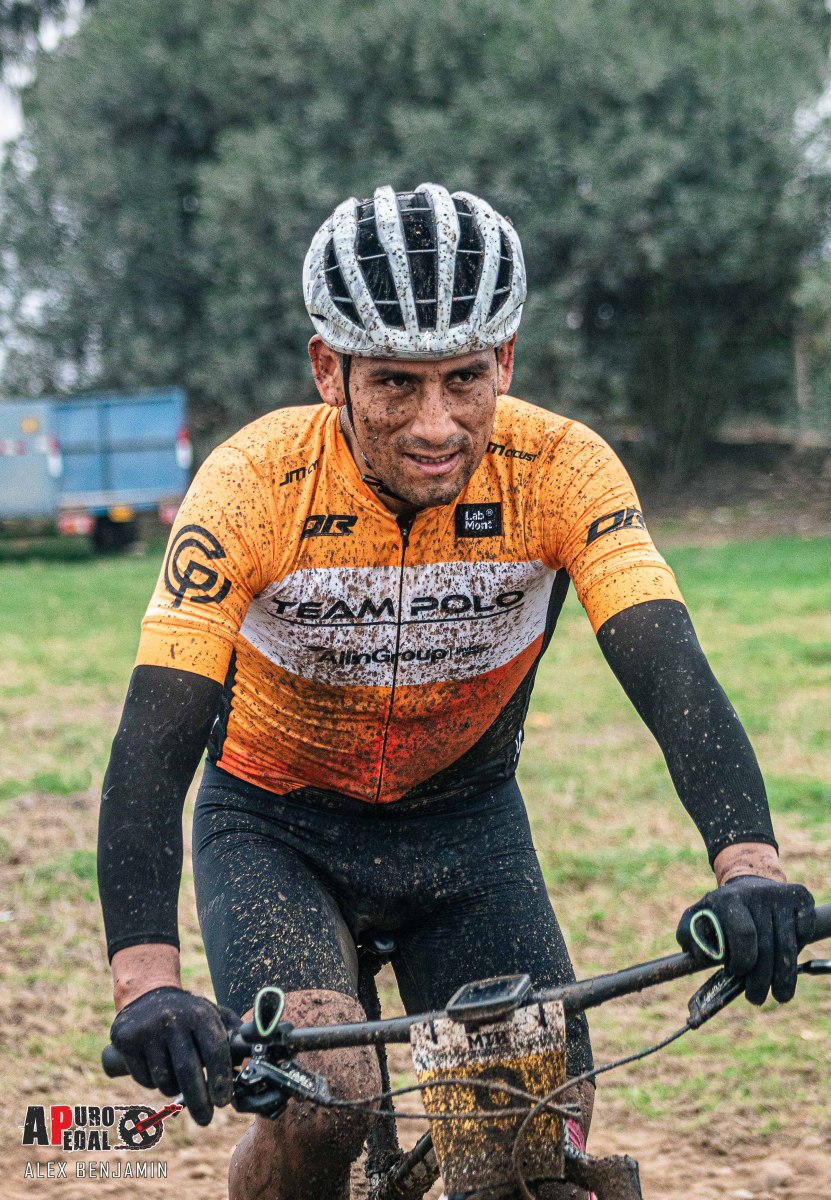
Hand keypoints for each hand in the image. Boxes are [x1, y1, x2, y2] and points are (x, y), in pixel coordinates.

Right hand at [110, 987, 239, 1123]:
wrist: (146, 995)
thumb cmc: (187, 1012)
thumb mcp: (212, 1013)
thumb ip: (233, 1033)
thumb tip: (252, 1058)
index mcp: (199, 1014)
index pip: (214, 1050)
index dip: (220, 1079)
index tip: (224, 1102)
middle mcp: (173, 1020)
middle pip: (188, 1071)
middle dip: (199, 1101)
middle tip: (206, 1120)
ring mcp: (147, 1031)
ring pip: (165, 1080)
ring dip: (175, 1090)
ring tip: (179, 1079)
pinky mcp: (126, 1041)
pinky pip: (144, 1079)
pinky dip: (154, 1084)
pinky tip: (158, 1070)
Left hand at [676, 876, 814, 1004]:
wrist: (747, 886)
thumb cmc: (720, 912)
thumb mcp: (697, 918)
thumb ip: (688, 936)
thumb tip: (699, 955)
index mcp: (728, 899)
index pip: (743, 935)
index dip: (743, 961)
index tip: (737, 974)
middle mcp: (756, 894)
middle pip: (767, 947)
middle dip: (761, 980)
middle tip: (756, 999)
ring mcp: (780, 895)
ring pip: (788, 945)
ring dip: (784, 977)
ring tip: (780, 996)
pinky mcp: (801, 897)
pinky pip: (805, 930)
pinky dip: (800, 948)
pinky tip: (788, 959)